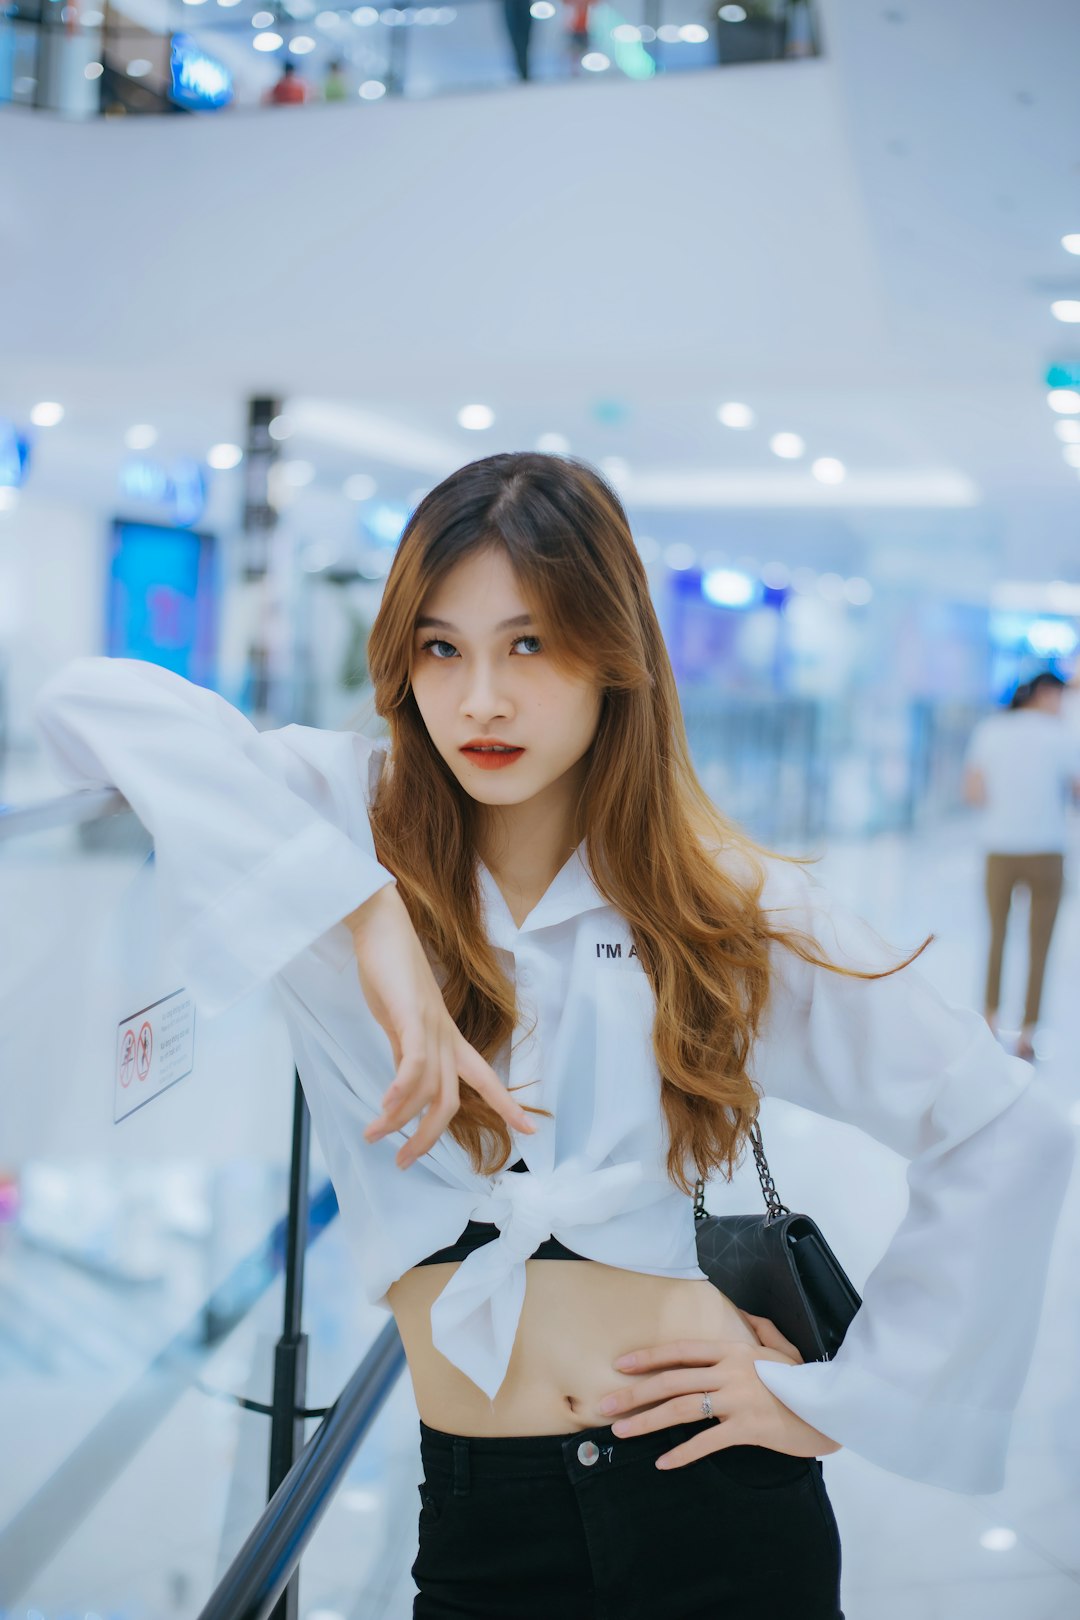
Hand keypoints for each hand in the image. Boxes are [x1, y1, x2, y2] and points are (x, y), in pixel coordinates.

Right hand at [344, 883, 535, 1168]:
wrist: (382, 926)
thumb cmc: (391, 972)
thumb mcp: (401, 1024)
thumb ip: (407, 1055)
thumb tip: (404, 1090)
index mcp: (448, 1038)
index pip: (485, 1078)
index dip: (507, 1105)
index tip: (530, 1131)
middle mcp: (446, 1036)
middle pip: (450, 1100)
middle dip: (429, 1137)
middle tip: (404, 1163)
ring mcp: (430, 1025)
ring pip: (427, 1088)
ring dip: (399, 1120)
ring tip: (373, 1135)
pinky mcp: (410, 1014)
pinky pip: (413, 1061)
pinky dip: (401, 1089)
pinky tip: (387, 1107)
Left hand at [595, 1319, 841, 1469]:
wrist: (833, 1406)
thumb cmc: (806, 1378)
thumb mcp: (783, 1347)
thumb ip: (761, 1328)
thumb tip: (745, 1312)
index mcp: (733, 1350)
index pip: (681, 1351)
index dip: (648, 1357)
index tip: (620, 1365)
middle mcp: (729, 1371)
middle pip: (672, 1380)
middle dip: (635, 1392)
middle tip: (605, 1405)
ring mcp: (737, 1399)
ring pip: (681, 1407)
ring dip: (647, 1420)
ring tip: (621, 1431)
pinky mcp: (747, 1427)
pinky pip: (707, 1441)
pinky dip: (683, 1453)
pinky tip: (662, 1462)